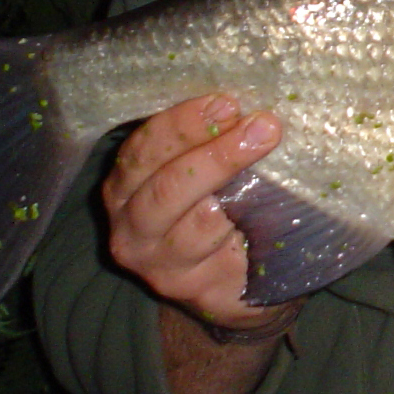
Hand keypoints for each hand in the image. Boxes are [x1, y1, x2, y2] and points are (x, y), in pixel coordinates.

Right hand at [103, 94, 285, 331]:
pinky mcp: (197, 292)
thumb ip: (205, 138)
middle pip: (167, 188)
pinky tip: (270, 213)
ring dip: (238, 195)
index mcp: (123, 186)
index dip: (184, 124)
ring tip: (270, 168)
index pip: (143, 150)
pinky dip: (249, 231)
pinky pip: (227, 257)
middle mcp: (130, 229)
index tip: (227, 104)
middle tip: (263, 127)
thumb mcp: (197, 169)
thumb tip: (245, 102)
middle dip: (217, 155)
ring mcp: (160, 267)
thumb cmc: (212, 205)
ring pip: (197, 226)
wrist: (228, 281)